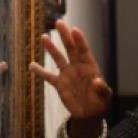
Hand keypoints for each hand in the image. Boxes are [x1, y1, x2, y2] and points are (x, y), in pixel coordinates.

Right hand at [29, 21, 111, 137]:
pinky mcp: (59, 84)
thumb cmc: (100, 102)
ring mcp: (67, 74)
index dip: (80, 40)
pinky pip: (48, 76)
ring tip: (44, 37)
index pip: (84, 50)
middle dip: (65, 36)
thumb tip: (97, 81)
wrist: (89, 113)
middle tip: (59, 23)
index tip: (74, 30)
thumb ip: (102, 88)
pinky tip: (32, 66)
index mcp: (90, 66)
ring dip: (51, 48)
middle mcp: (77, 67)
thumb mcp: (105, 96)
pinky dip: (40, 72)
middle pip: (70, 48)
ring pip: (58, 58)